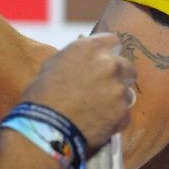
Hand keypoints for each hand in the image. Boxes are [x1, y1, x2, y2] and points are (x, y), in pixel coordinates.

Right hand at [19, 33, 133, 149]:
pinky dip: (114, 118)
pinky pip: (124, 114)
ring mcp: (118, 89)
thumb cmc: (41, 95)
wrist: (46, 127)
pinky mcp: (123, 113)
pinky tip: (97, 123)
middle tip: (102, 89)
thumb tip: (84, 59)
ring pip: (126, 92)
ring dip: (116, 98)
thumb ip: (75, 58)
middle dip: (117, 76)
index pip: (113, 41)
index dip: (108, 52)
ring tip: (96, 110)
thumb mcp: (52, 65)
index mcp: (90, 49)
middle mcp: (109, 64)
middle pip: (126, 66)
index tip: (104, 61)